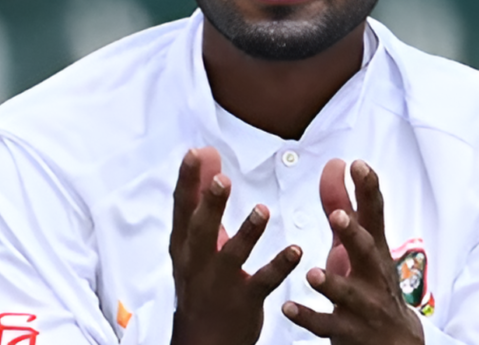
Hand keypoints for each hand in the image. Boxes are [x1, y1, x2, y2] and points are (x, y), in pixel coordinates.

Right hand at [169, 147, 301, 344]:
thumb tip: (205, 154)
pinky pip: (264, 282)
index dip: (187, 181)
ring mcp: (220, 282)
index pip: (182, 208)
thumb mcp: (194, 240)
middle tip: (222, 180)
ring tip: (262, 210)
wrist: (204, 339)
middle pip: (201, 231)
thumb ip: (202, 196)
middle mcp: (198, 262)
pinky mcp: (244, 301)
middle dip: (210, 205)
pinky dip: (280, 266)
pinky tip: (296, 250)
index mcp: (184, 244)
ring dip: (247, 233)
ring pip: (233, 256)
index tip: (194, 153)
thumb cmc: (200, 280)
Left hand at [281, 159, 423, 344]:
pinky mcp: (347, 329)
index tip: (359, 165)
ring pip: (347, 293)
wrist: (394, 340)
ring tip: (312, 274)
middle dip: (354, 233)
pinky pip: (326, 324)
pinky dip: (308, 317)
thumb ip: (344, 203)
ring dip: (331, 283)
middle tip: (338, 216)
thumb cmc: (370, 281)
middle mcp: (372, 273)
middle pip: (366, 251)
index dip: (368, 189)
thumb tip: (337, 163)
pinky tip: (288, 308)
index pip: (374, 214)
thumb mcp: (358, 243)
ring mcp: (362, 304)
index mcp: (373, 248)